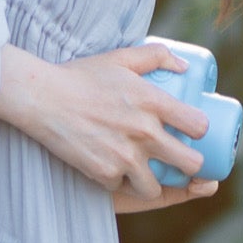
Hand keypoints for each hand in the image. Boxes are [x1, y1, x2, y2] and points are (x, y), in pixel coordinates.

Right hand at [0, 40, 212, 210]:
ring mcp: (124, 156)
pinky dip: (119, 182)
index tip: (194, 131)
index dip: (201, 130)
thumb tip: (185, 66)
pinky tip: (115, 173)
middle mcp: (143, 132)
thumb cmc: (81, 76)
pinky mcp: (103, 173)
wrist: (42, 98)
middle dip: (191, 165)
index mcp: (152, 102)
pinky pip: (122, 187)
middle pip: (190, 163)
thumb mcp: (121, 57)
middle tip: (182, 160)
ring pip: (156, 187)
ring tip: (149, 174)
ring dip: (154, 182)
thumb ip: (156, 55)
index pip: (198, 125)